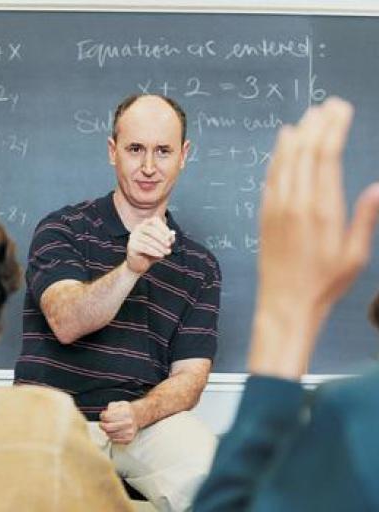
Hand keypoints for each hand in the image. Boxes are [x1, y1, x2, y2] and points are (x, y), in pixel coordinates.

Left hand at [99, 401, 139, 443]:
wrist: (138, 416)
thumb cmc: (126, 410)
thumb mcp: (119, 404)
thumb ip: (110, 407)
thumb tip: (103, 415)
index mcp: (125, 412)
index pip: (107, 417)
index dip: (102, 416)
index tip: (103, 416)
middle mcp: (128, 422)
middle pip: (107, 427)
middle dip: (102, 425)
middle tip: (103, 423)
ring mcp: (129, 432)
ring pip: (110, 434)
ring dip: (107, 431)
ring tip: (111, 426)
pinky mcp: (128, 439)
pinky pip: (114, 440)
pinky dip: (112, 436)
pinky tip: (115, 431)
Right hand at [126, 217, 174, 274]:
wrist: (139, 264)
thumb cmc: (152, 252)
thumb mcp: (162, 245)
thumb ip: (168, 239)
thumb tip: (172, 235)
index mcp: (146, 224)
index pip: (155, 220)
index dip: (164, 228)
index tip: (171, 237)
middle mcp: (138, 228)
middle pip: (151, 230)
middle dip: (162, 238)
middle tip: (169, 245)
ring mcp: (133, 236)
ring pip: (148, 240)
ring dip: (160, 246)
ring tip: (167, 252)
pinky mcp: (131, 246)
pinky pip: (144, 247)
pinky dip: (154, 251)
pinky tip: (160, 255)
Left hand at [249, 97, 378, 377]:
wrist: (285, 303)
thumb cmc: (325, 283)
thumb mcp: (355, 256)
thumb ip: (365, 219)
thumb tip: (377, 187)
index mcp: (323, 209)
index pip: (326, 157)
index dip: (333, 129)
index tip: (340, 110)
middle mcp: (297, 202)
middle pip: (305, 152)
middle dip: (317, 125)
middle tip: (327, 106)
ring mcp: (276, 207)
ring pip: (284, 161)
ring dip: (296, 136)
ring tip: (308, 117)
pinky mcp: (264, 214)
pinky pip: (270, 177)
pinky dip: (277, 156)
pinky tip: (283, 143)